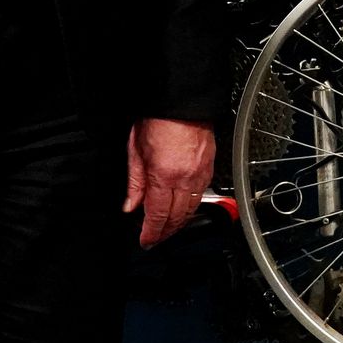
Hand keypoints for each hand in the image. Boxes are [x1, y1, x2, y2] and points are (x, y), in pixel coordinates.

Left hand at [124, 117, 215, 247]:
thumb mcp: (135, 151)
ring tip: (170, 228)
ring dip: (181, 222)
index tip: (146, 241)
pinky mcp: (210, 165)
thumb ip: (135, 182)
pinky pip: (203, 193)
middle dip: (166, 232)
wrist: (182, 100)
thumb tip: (131, 205)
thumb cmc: (158, 119)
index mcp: (164, 175)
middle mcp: (186, 178)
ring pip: (193, 208)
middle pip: (178, 216)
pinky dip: (193, 205)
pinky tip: (186, 208)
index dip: (152, 232)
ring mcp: (201, 172)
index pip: (158, 215)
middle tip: (156, 238)